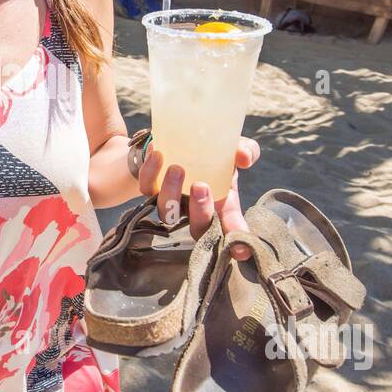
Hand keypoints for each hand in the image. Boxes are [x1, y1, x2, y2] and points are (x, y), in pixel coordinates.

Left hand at [138, 138, 260, 260]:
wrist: (183, 140)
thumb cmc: (215, 152)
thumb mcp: (236, 150)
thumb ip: (246, 151)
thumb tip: (243, 157)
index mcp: (222, 206)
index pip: (229, 229)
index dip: (236, 244)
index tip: (241, 252)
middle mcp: (195, 210)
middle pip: (197, 228)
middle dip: (199, 211)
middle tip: (201, 186)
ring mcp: (172, 202)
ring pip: (166, 212)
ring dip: (171, 192)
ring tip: (177, 168)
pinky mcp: (151, 187)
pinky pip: (146, 186)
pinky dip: (150, 171)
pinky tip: (158, 153)